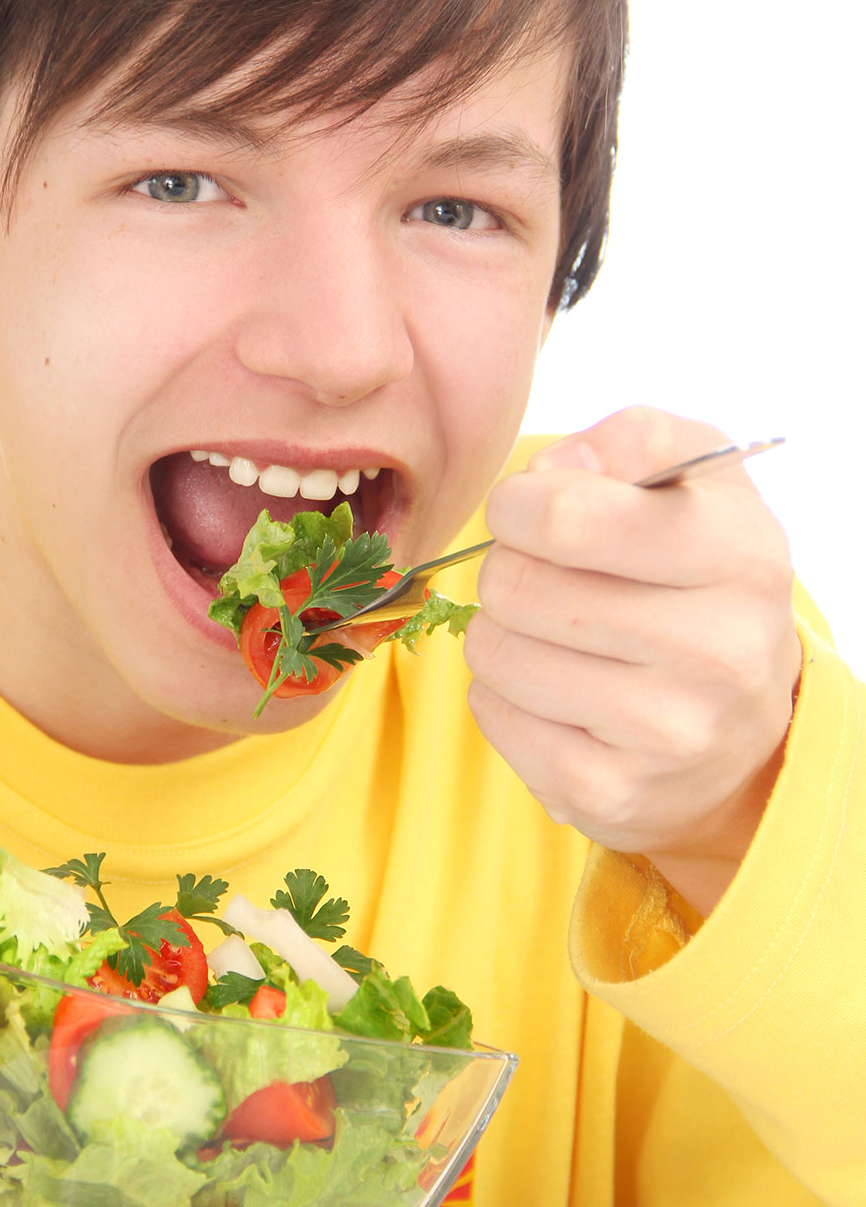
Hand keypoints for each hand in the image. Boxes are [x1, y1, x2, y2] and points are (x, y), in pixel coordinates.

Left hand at [463, 407, 801, 912]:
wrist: (743, 730)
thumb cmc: (699, 578)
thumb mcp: (696, 482)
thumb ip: (632, 441)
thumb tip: (550, 471)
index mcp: (739, 556)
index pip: (567, 518)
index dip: (519, 505)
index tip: (529, 511)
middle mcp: (717, 651)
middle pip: (515, 586)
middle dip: (509, 568)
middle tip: (546, 578)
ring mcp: (667, 733)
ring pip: (494, 651)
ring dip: (503, 631)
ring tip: (555, 634)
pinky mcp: (610, 792)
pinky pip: (490, 713)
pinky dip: (503, 693)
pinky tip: (555, 690)